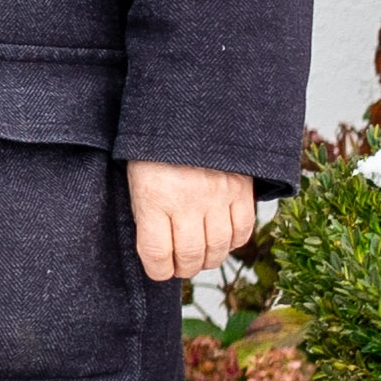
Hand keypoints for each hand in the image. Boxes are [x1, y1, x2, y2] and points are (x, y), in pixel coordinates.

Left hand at [131, 160, 259, 288]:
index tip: (158, 271)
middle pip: (190, 254)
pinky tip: (224, 241)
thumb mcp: (137, 177)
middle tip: (180, 267)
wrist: (190, 109)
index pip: (156, 252)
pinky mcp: (242, 190)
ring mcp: (218, 196)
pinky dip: (234, 242)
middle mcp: (188, 201)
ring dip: (209, 259)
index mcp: (154, 198)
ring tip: (201, 258)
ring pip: (219, 247)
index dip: (157, 269)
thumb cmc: (155, 148)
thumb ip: (147, 210)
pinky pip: (243, 229)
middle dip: (184, 268)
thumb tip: (156, 248)